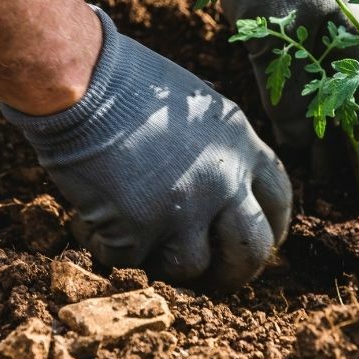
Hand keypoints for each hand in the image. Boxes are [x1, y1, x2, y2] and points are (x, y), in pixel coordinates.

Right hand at [2, 9, 291, 288]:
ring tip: (136, 244)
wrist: (81, 81)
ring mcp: (182, 209)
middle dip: (235, 272)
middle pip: (251, 250)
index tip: (262, 241)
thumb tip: (216, 184)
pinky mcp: (138, 231)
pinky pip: (129, 263)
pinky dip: (105, 249)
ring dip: (163, 264)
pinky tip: (86, 224)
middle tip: (213, 278)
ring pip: (191, 268)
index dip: (272, 228)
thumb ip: (214, 149)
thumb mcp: (194, 107)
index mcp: (240, 144)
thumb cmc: (126, 80)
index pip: (278, 200)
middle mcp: (222, 180)